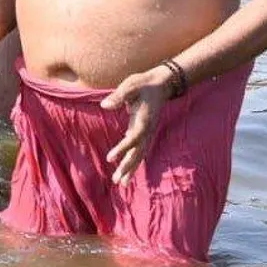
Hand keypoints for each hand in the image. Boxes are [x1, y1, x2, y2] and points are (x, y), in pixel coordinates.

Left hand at [101, 68, 171, 184]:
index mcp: (144, 120)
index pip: (133, 138)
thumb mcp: (131, 85)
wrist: (162, 84)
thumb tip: (104, 106)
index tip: (110, 158)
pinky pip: (138, 149)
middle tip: (118, 181)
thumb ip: (119, 96)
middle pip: (138, 152)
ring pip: (139, 154)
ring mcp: (147, 132)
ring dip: (130, 168)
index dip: (122, 148)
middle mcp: (147, 129)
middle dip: (128, 167)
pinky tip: (125, 169)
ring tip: (121, 183)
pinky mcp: (143, 131)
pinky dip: (132, 160)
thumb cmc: (144, 83)